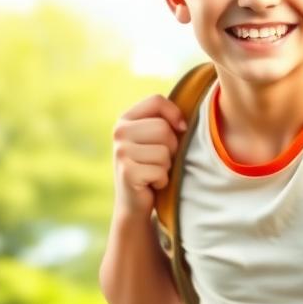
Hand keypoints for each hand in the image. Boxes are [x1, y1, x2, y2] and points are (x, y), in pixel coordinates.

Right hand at [112, 95, 187, 214]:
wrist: (134, 202)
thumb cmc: (151, 166)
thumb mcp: (156, 140)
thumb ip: (166, 122)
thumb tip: (183, 125)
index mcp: (126, 119)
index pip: (156, 101)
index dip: (174, 114)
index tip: (180, 129)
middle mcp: (119, 132)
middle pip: (163, 128)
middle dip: (171, 147)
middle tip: (160, 159)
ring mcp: (121, 152)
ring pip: (164, 152)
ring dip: (166, 166)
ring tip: (154, 171)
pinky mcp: (127, 172)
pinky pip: (160, 171)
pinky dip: (162, 181)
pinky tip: (151, 183)